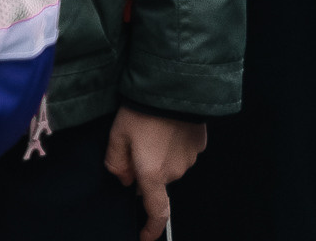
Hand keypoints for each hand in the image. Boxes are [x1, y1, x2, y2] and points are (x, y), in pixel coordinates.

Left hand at [106, 106, 205, 240]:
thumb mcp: (116, 135)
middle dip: (144, 169)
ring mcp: (190, 158)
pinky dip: (171, 143)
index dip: (151, 228)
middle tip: (131, 143)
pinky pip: (181, 150)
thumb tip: (124, 180)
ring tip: (148, 128)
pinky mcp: (199, 144)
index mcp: (153, 174)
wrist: (172, 88)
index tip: (144, 237)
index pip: (156, 211)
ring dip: (158, 154)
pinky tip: (163, 125)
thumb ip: (116, 162)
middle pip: (157, 180)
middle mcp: (175, 171)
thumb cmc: (140, 112)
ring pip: (169, 165)